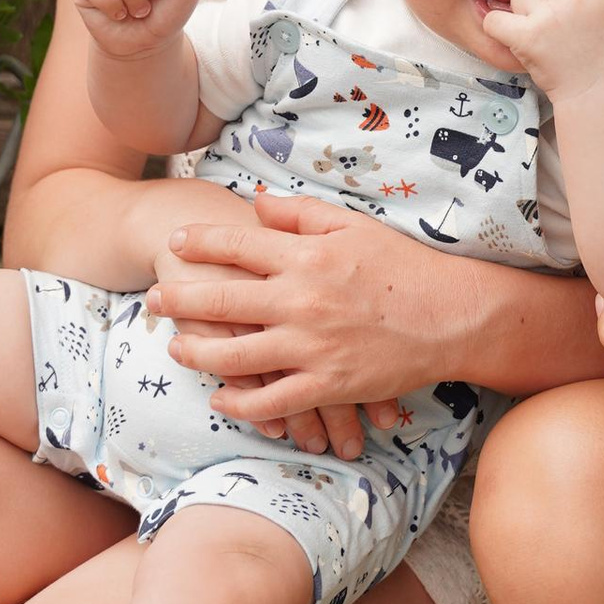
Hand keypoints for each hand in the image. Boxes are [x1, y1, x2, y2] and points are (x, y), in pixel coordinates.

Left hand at [146, 189, 440, 428]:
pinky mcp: (327, 384)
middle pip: (223, 299)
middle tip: (152, 297)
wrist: (451, 317)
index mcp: (307, 257)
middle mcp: (301, 301)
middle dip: (179, 298)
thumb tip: (256, 201)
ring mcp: (312, 347)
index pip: (238, 244)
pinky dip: (240, 402)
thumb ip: (300, 214)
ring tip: (177, 347)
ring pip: (235, 355)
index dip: (200, 242)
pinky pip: (271, 400)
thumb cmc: (404, 266)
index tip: (175, 242)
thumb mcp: (353, 226)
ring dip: (198, 352)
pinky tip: (221, 397)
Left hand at [484, 0, 603, 98]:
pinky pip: (495, 19)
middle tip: (552, 28)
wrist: (601, 93)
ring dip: (523, 15)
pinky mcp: (528, 36)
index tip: (565, 9)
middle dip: (544, 2)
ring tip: (539, 38)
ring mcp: (551, 14)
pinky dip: (497, 30)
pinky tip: (511, 40)